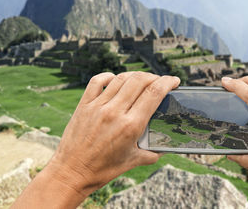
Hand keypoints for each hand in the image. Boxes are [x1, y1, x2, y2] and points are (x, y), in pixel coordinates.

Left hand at [12, 72, 179, 207]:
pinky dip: (109, 76)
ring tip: (142, 79)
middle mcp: (115, 112)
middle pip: (140, 80)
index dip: (168, 82)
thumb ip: (153, 152)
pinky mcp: (84, 105)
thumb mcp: (134, 161)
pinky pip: (97, 81)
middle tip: (160, 81)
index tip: (174, 81)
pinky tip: (116, 78)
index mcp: (131, 125)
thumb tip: (164, 147)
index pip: (154, 93)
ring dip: (136, 75)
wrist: (72, 172)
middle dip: (155, 77)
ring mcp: (98, 106)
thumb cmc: (104, 169)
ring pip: (121, 78)